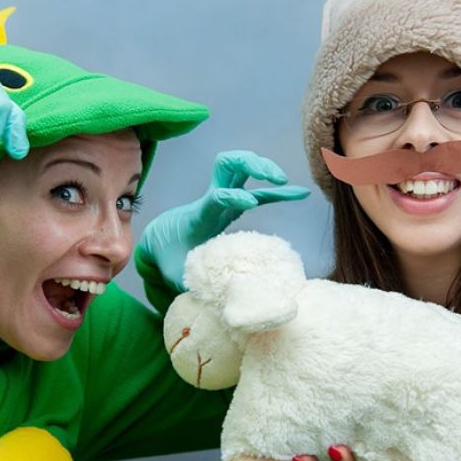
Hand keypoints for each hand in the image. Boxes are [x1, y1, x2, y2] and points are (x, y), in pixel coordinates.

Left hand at [136, 150, 309, 290]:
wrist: (159, 242)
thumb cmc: (168, 257)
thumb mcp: (175, 273)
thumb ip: (189, 282)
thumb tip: (207, 297)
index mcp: (199, 215)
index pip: (215, 197)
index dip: (232, 196)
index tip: (249, 202)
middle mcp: (212, 199)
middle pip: (228, 164)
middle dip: (251, 163)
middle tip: (274, 178)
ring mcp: (223, 198)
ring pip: (241, 166)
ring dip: (263, 166)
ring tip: (283, 180)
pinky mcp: (234, 204)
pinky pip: (259, 192)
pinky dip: (278, 192)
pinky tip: (301, 193)